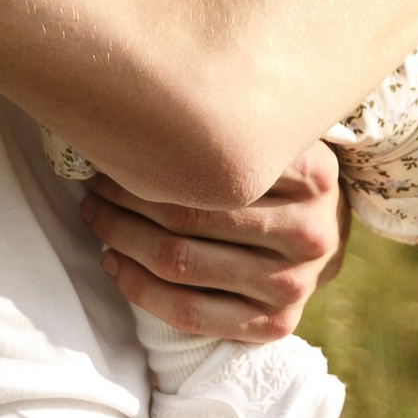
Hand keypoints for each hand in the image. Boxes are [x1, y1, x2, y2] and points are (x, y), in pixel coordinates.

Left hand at [81, 139, 347, 344]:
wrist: (323, 233)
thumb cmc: (280, 174)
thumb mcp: (276, 136)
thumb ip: (234, 118)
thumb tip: (141, 93)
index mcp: (314, 175)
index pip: (211, 168)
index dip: (148, 158)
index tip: (112, 147)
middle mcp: (309, 233)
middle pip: (188, 216)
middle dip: (125, 198)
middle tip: (93, 183)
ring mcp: (293, 285)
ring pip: (180, 264)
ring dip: (120, 238)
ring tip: (95, 216)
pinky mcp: (274, 324)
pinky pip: (188, 313)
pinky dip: (137, 287)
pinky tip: (112, 261)